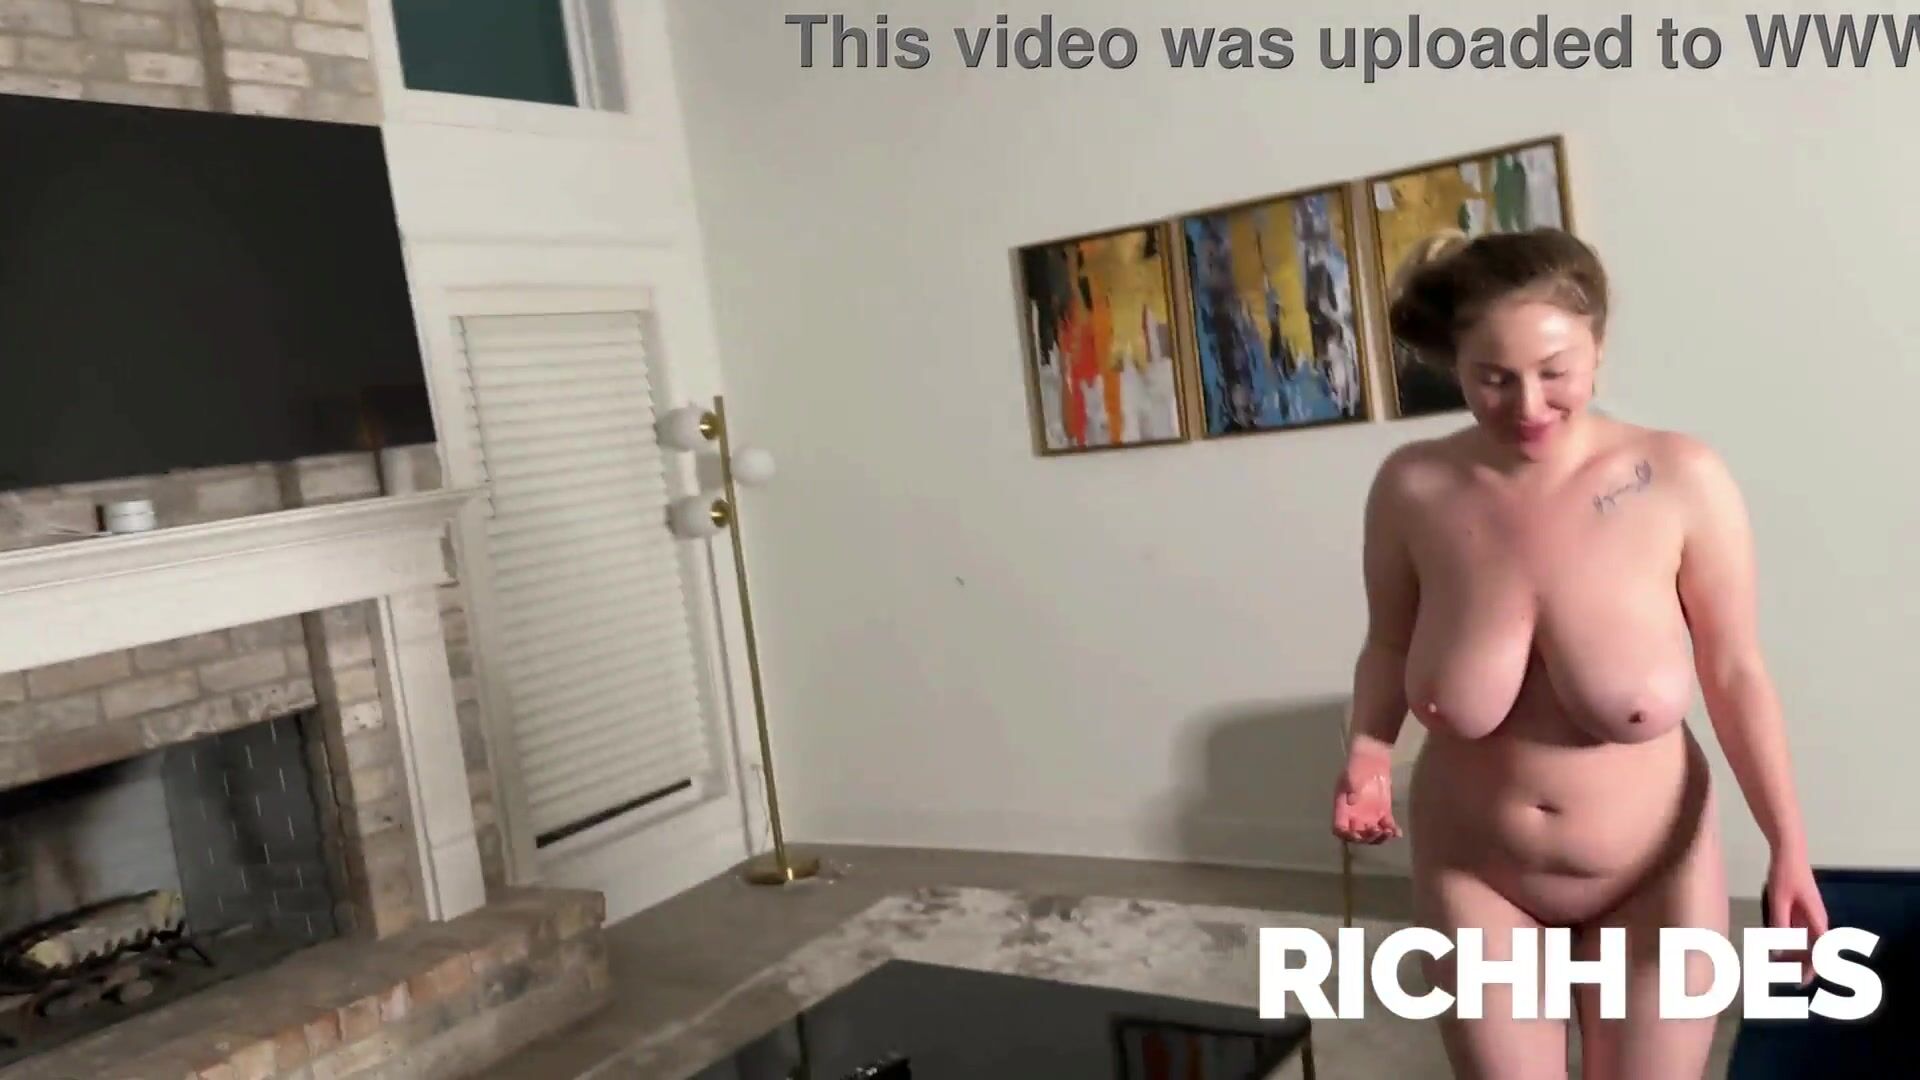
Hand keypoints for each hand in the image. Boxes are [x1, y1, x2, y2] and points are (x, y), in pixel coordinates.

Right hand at [1332, 751, 1400, 844]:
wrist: (1372, 758)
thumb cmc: (1357, 765)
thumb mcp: (1351, 775)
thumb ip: (1351, 787)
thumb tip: (1352, 801)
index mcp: (1343, 808)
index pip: (1340, 828)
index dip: (1347, 835)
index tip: (1357, 835)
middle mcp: (1354, 816)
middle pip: (1358, 836)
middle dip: (1367, 838)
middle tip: (1377, 830)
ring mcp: (1369, 815)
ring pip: (1373, 835)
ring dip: (1380, 838)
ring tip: (1389, 831)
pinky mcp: (1383, 812)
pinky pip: (1387, 826)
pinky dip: (1392, 832)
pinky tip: (1398, 832)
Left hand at [1764, 855, 1828, 985]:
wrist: (1789, 853)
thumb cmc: (1785, 875)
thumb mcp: (1778, 901)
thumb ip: (1780, 925)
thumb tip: (1779, 951)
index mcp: (1817, 920)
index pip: (1821, 952)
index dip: (1813, 969)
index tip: (1801, 982)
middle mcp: (1817, 921)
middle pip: (1815, 951)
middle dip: (1803, 966)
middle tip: (1786, 980)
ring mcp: (1810, 916)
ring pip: (1806, 943)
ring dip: (1795, 956)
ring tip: (1779, 968)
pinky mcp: (1801, 911)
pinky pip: (1799, 933)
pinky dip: (1790, 943)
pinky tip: (1776, 949)